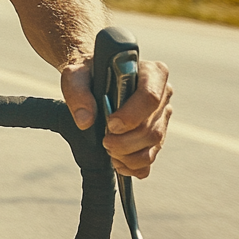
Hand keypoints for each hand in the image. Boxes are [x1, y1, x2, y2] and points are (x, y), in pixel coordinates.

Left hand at [60, 58, 172, 178]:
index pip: (150, 97)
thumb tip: (85, 121)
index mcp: (151, 72)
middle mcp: (163, 94)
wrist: (93, 81)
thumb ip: (77, 92)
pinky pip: (151, 158)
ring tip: (109, 151)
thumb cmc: (88, 74)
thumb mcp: (76, 75)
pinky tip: (118, 162)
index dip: (131, 116)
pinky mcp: (156, 135)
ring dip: (129, 155)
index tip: (111, 125)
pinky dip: (134, 166)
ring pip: (154, 144)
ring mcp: (162, 116)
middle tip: (105, 142)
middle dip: (126, 141)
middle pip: (152, 127)